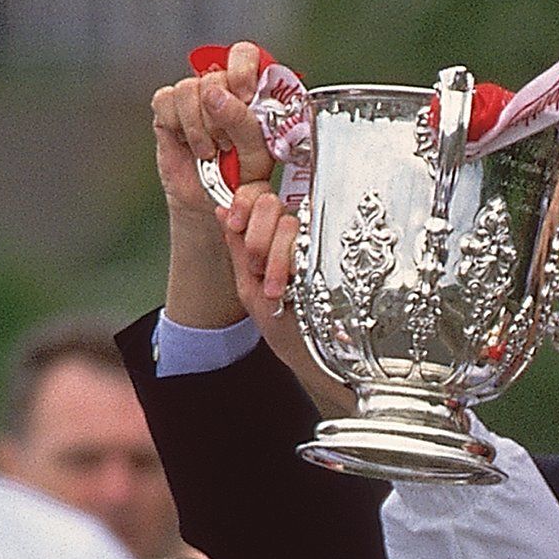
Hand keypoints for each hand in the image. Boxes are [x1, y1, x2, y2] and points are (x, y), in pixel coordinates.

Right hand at [151, 41, 280, 220]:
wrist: (212, 202)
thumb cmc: (242, 177)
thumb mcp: (256, 155)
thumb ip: (246, 124)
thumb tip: (215, 95)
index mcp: (252, 89)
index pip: (245, 53)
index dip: (242, 70)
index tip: (245, 97)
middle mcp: (221, 86)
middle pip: (214, 76)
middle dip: (221, 116)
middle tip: (227, 144)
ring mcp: (193, 95)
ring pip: (188, 88)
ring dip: (199, 127)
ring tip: (209, 152)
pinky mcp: (167, 107)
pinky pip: (165, 100)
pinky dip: (177, 125)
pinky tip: (188, 145)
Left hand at [216, 184, 349, 417]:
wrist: (322, 361)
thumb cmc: (289, 331)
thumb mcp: (251, 290)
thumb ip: (237, 249)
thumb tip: (220, 208)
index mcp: (271, 236)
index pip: (255, 197)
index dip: (242, 204)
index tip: (234, 222)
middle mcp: (296, 234)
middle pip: (270, 204)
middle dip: (257, 238)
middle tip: (258, 270)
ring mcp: (319, 241)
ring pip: (289, 222)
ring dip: (275, 256)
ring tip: (277, 289)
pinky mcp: (338, 249)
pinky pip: (313, 235)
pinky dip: (294, 259)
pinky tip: (295, 281)